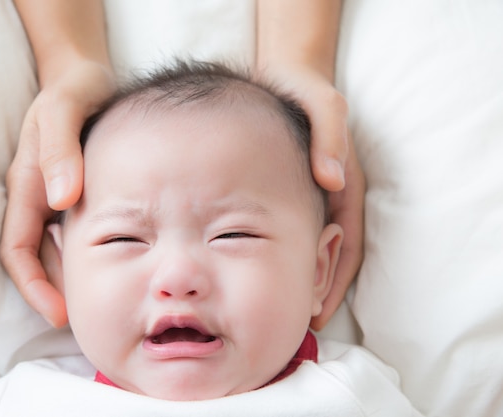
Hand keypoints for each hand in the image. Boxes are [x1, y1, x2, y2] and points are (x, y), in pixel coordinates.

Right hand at [0, 61, 114, 326]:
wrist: (85, 76)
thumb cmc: (74, 90)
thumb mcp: (64, 111)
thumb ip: (60, 150)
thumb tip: (60, 198)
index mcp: (27, 184)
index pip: (17, 249)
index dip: (33, 285)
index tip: (58, 313)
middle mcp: (38, 197)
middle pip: (38, 259)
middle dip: (56, 292)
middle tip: (90, 319)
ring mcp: (57, 197)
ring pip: (58, 251)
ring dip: (74, 277)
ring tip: (106, 301)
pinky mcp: (78, 193)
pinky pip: (79, 234)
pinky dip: (92, 253)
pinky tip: (122, 263)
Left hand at [263, 65, 364, 329]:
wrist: (283, 75)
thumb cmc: (302, 88)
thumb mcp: (322, 104)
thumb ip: (330, 136)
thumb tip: (332, 180)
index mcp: (342, 184)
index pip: (346, 244)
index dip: (335, 282)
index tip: (318, 314)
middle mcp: (329, 196)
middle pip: (328, 255)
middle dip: (315, 292)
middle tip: (293, 326)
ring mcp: (310, 195)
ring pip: (308, 248)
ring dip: (298, 280)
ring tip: (275, 312)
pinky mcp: (289, 190)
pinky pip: (288, 230)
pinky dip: (278, 255)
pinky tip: (250, 272)